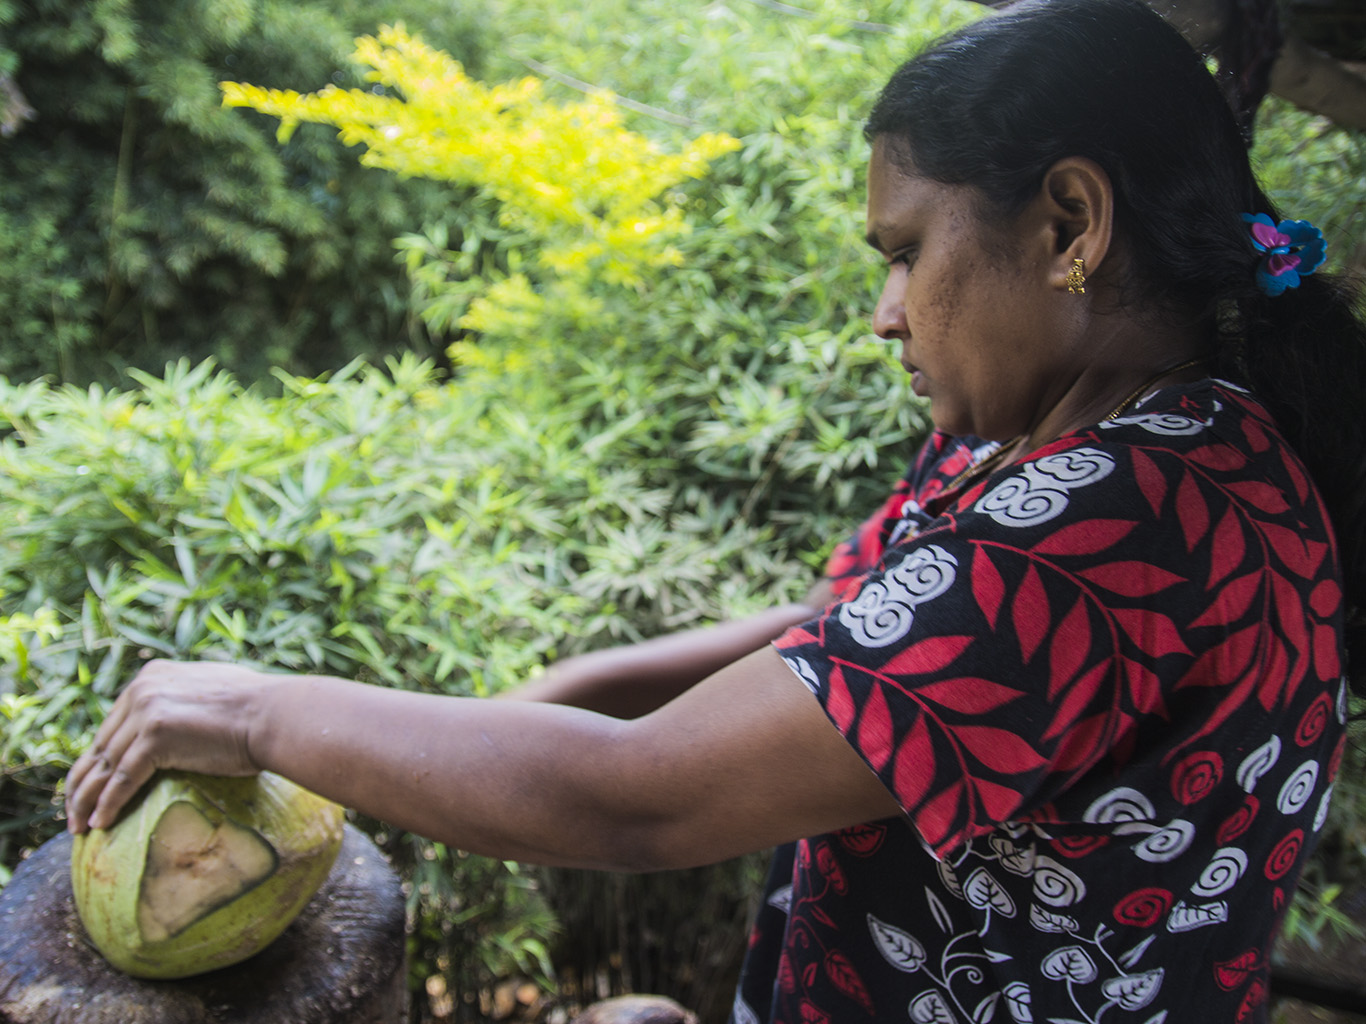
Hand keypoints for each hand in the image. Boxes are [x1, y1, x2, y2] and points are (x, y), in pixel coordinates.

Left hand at [65, 659, 266, 833]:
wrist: (274, 715)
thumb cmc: (256, 709)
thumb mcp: (208, 692)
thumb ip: (183, 701)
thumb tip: (183, 722)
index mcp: (152, 677)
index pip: (113, 724)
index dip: (98, 757)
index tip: (89, 781)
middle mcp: (142, 690)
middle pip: (101, 745)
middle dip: (84, 781)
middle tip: (74, 811)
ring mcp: (146, 713)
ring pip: (104, 766)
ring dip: (86, 799)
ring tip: (77, 826)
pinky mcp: (154, 739)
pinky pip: (122, 780)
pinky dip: (108, 805)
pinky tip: (98, 824)